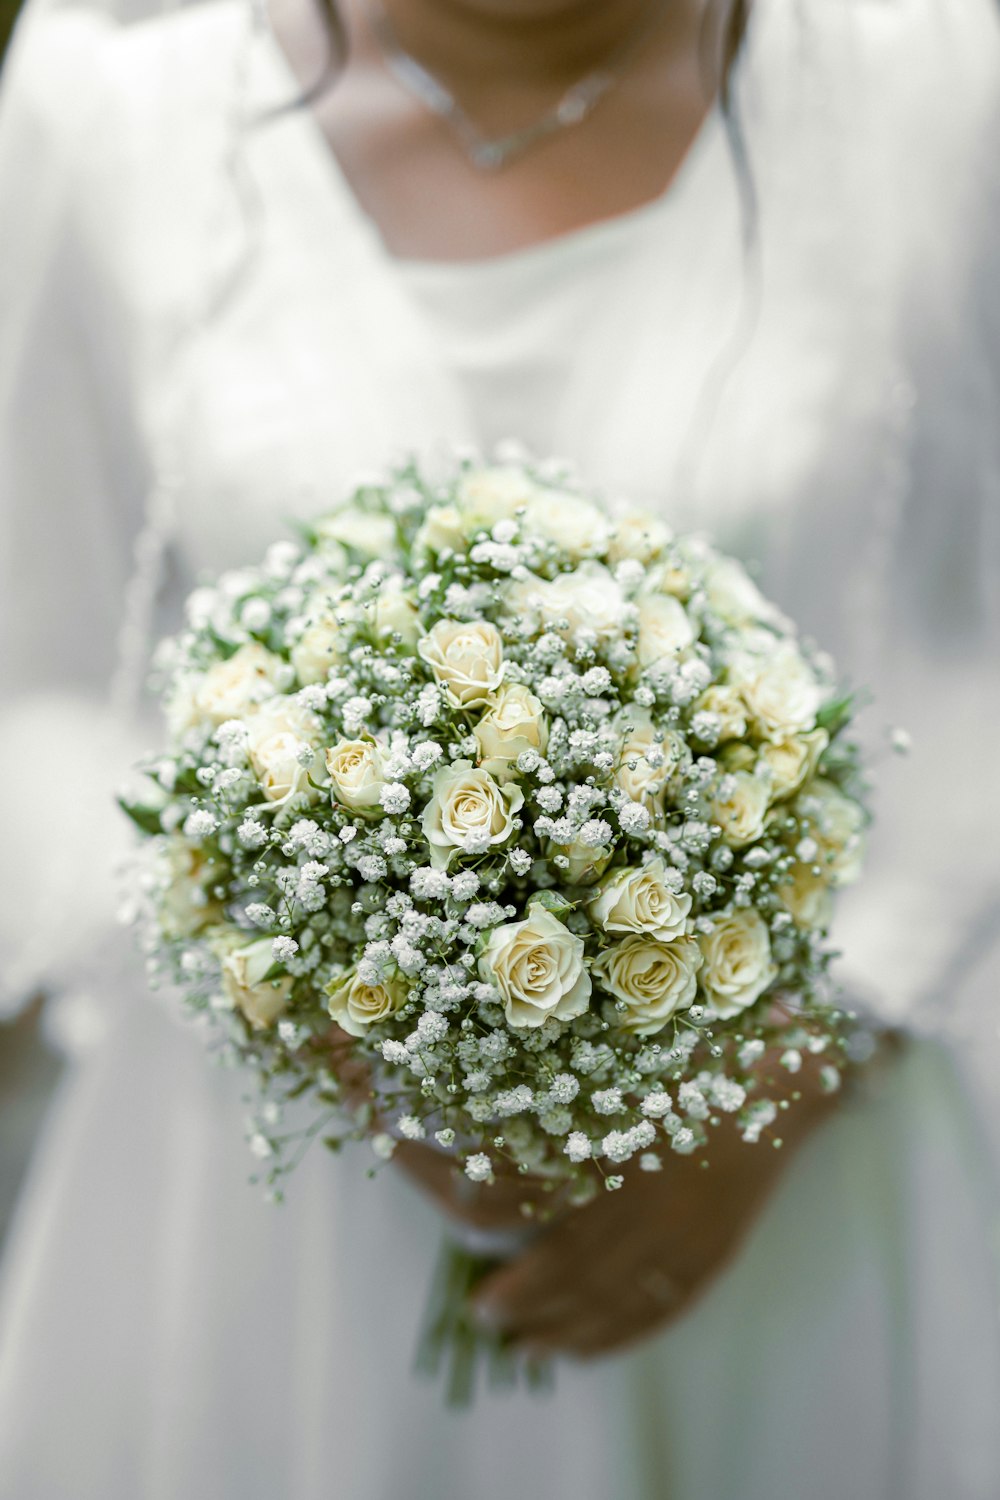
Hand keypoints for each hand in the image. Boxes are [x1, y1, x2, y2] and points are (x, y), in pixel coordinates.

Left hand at [470, 1056, 842, 1360]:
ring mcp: (678, 1232)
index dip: (467, 1198)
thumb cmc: (698, 1046)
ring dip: (555, 1325)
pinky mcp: (711, 1254)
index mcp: (600, 1135)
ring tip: (519, 1345)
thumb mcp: (619, 1050)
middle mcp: (635, 1192)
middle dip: (516, 1294)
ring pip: (602, 1295)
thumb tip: (480, 1096)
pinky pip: (654, 1309)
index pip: (512, 1183)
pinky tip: (580, 1350)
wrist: (787, 1076)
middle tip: (481, 1312)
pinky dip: (611, 1336)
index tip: (450, 1206)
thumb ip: (557, 1081)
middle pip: (558, 1260)